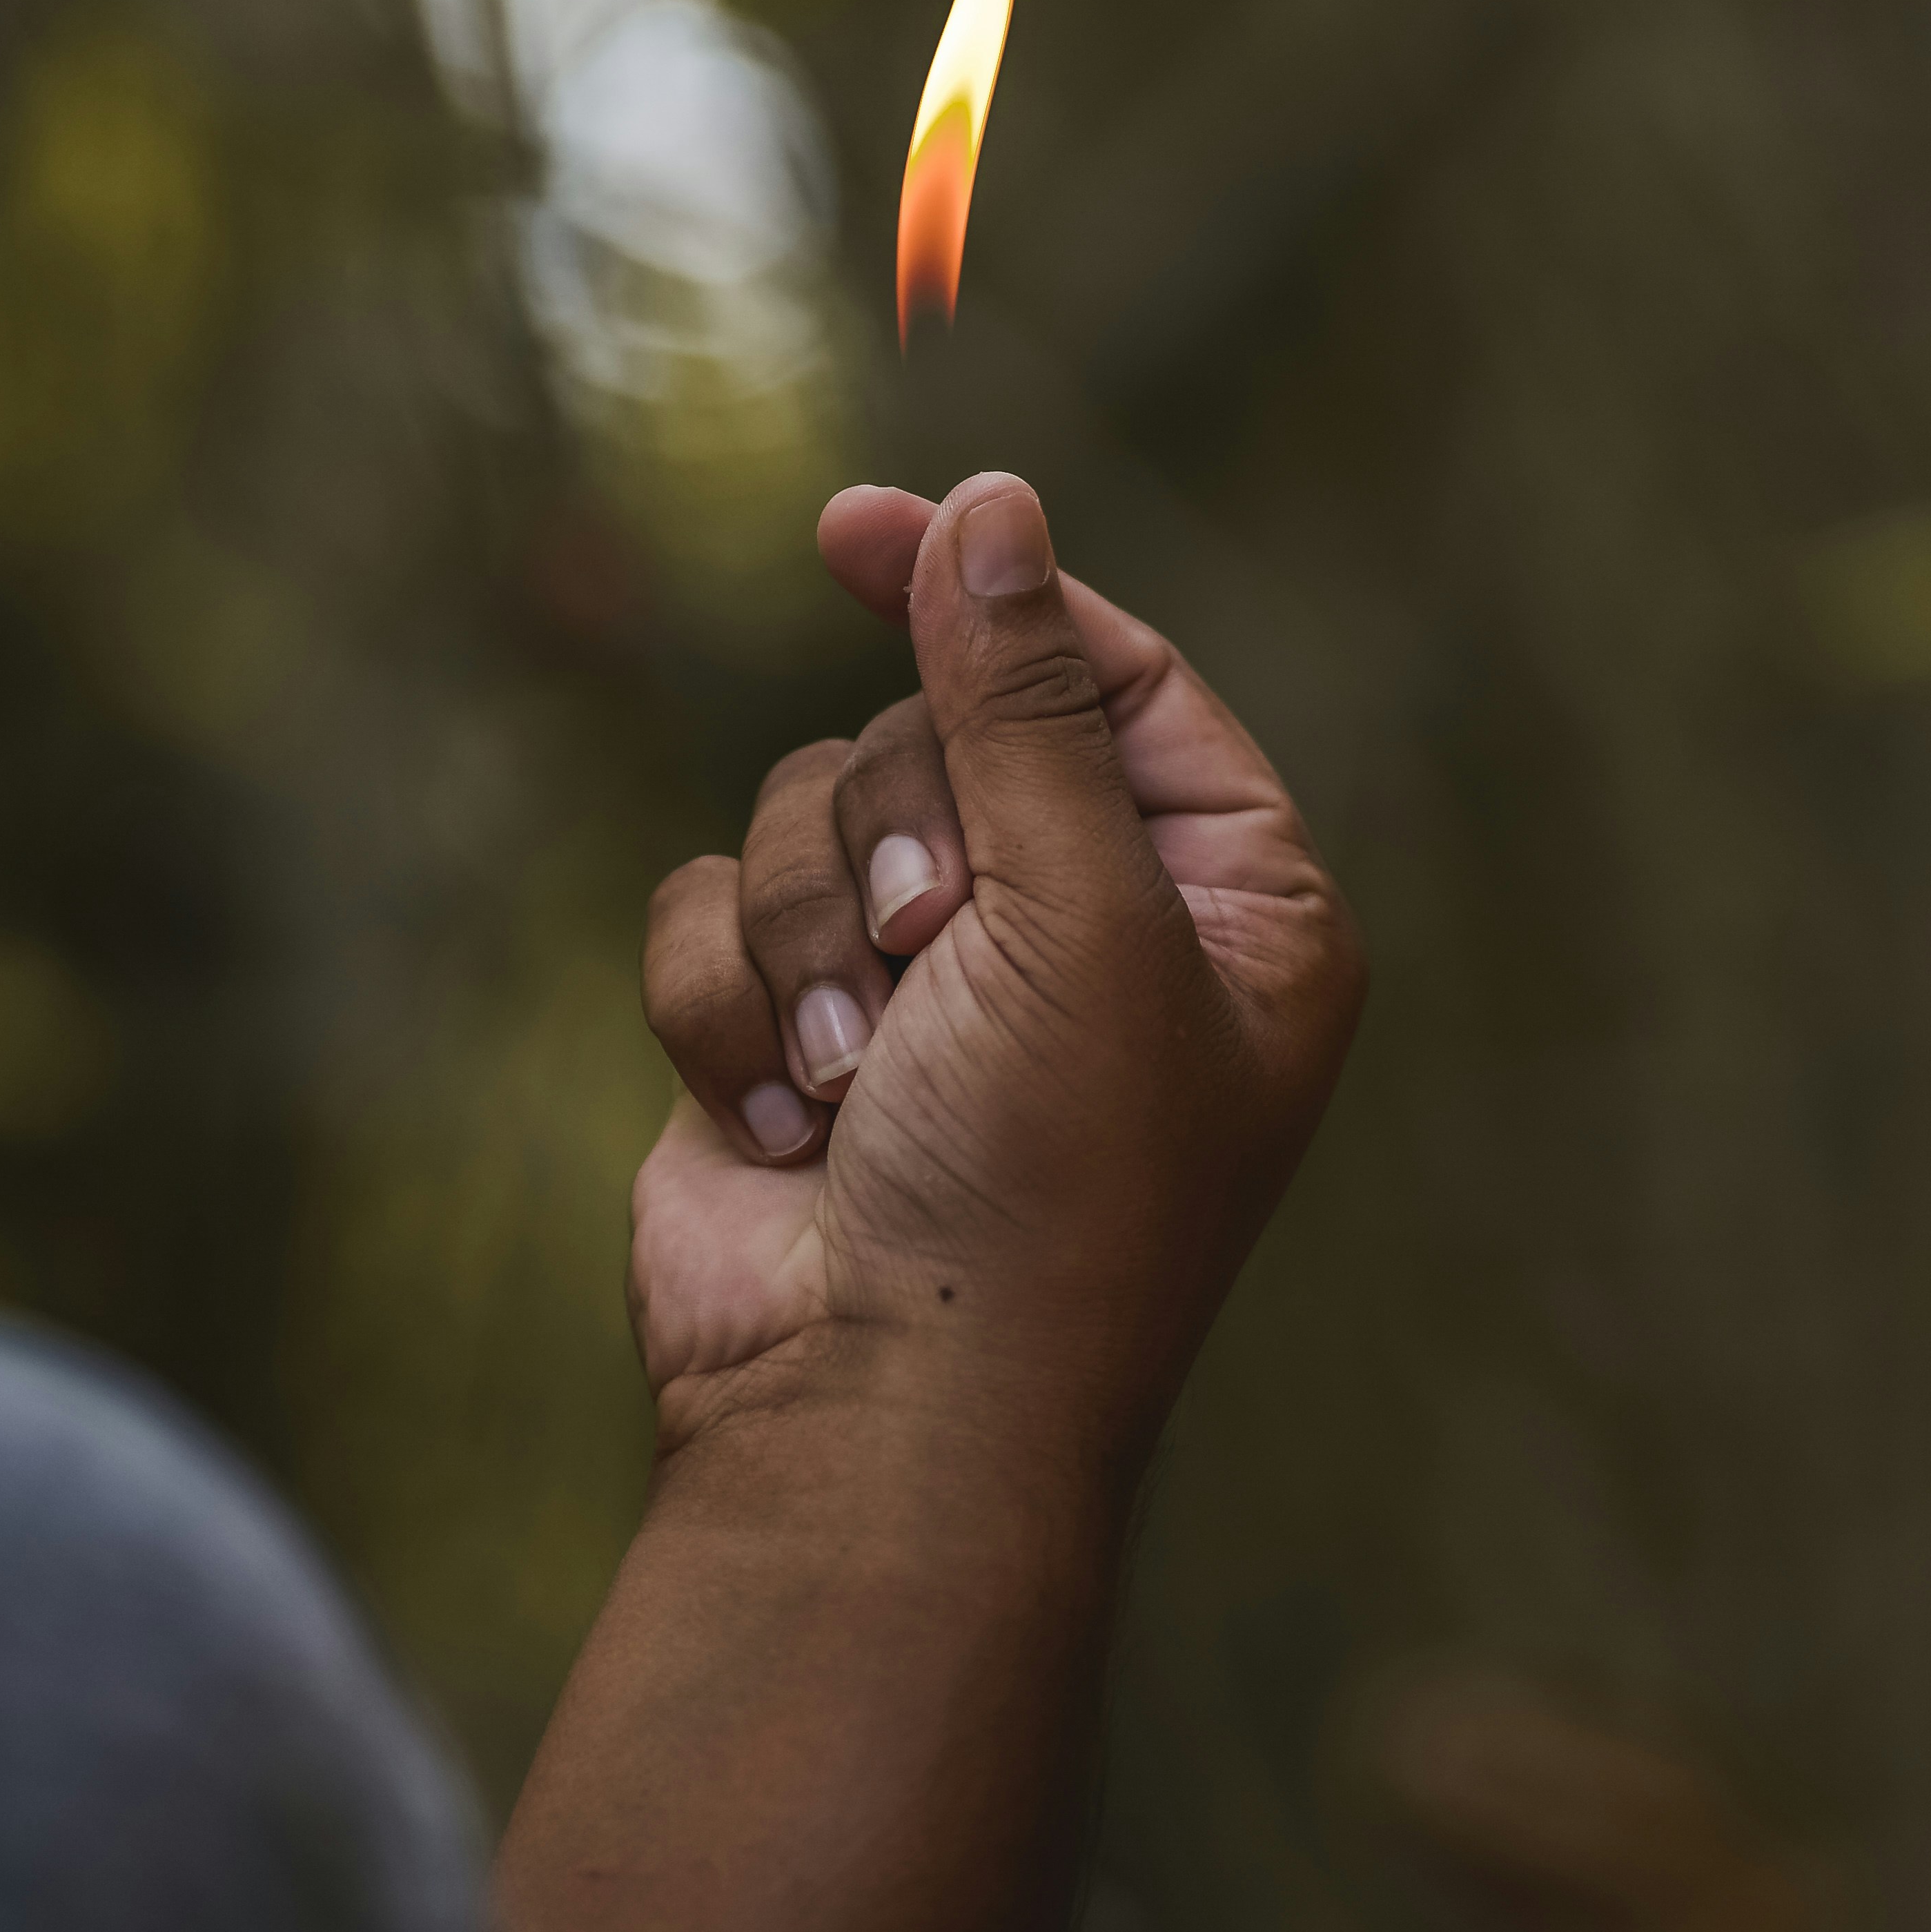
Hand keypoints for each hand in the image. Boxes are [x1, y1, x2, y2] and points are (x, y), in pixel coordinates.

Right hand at [632, 471, 1365, 1483]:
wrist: (874, 1424)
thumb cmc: (1035, 1195)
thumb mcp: (1076, 918)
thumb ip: (1024, 702)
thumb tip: (994, 507)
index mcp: (1221, 900)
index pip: (1108, 672)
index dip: (988, 590)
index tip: (855, 523)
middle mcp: (1083, 922)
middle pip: (938, 728)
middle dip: (905, 843)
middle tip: (930, 963)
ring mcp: (928, 978)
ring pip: (806, 805)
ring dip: (815, 946)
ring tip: (859, 1083)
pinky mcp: (789, 1023)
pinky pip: (709, 905)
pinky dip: (729, 1011)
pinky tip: (786, 1130)